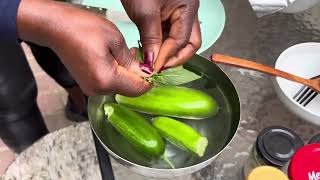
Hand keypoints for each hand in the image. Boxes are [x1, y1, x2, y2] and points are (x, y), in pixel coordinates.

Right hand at [17, 0, 150, 95]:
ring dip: (128, 74)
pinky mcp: (88, 84)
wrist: (54, 27)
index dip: (150, 79)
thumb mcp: (115, 40)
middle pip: (129, 90)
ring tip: (128, 53)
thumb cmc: (82, 28)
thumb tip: (145, 73)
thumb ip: (131, 61)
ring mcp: (91, 89)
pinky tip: (118, 58)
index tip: (155, 67)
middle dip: (139, 75)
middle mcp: (98, 90)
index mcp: (107, 80)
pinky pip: (110, 83)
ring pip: (120, 86)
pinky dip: (118, 74)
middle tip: (141, 56)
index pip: (138, 89)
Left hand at [121, 0, 201, 71]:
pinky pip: (169, 33)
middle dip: (175, 57)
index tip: (154, 67)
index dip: (168, 57)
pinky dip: (161, 43)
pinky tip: (151, 49)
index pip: (182, 42)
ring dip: (167, 52)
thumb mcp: (145, 12)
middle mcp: (187, 12)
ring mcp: (179, 13)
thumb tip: (152, 62)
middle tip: (159, 67)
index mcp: (188, 9)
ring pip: (180, 40)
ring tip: (153, 60)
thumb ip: (151, 39)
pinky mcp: (168, 14)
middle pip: (190, 43)